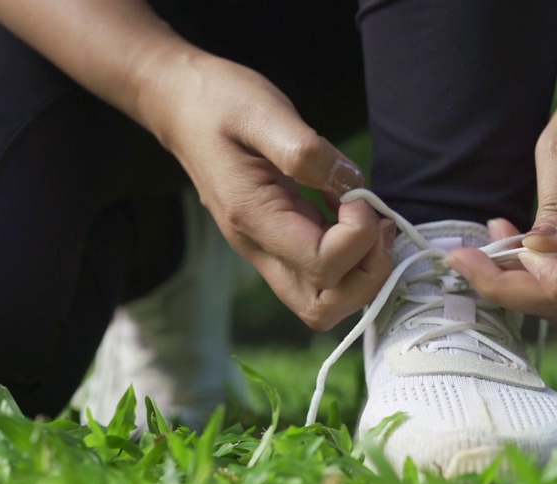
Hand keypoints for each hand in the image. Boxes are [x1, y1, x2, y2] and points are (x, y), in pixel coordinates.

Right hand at [149, 55, 395, 330]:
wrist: (181, 106)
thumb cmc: (218, 102)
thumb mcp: (262, 110)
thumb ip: (307, 151)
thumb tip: (350, 185)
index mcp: (253, 219)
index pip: (322, 265)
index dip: (358, 235)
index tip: (357, 195)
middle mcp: (258, 249)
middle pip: (322, 308)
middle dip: (366, 274)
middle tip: (376, 221)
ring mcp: (267, 253)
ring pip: (324, 303)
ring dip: (362, 272)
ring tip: (368, 220)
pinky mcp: (278, 245)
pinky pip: (321, 278)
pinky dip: (351, 258)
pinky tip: (350, 214)